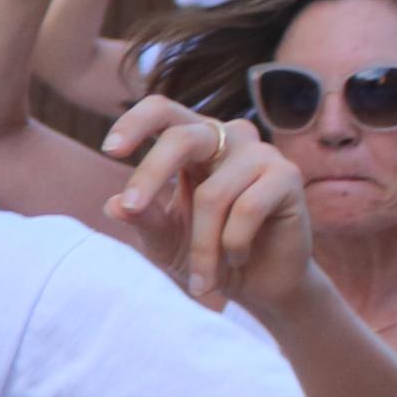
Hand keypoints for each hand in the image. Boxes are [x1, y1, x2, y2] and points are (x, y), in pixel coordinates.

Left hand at [103, 97, 314, 312]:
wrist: (260, 284)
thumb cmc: (208, 254)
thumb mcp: (165, 239)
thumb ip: (144, 218)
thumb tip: (113, 205)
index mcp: (193, 142)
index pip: (162, 111)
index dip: (134, 122)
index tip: (109, 150)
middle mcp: (227, 138)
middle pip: (181, 138)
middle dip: (151, 174)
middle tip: (132, 207)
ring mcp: (260, 153)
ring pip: (212, 194)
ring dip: (203, 246)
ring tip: (203, 279)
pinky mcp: (287, 175)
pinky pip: (248, 208)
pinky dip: (233, 244)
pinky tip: (237, 259)